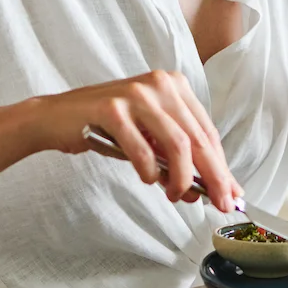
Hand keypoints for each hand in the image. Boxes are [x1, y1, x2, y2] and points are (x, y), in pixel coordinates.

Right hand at [28, 70, 239, 211]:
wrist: (56, 118)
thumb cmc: (105, 128)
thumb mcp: (148, 139)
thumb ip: (176, 159)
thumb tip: (207, 190)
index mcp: (174, 86)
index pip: (207, 131)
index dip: (222, 166)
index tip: (231, 193)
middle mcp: (160, 84)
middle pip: (198, 138)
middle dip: (213, 176)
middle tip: (220, 204)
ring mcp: (136, 93)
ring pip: (177, 143)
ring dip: (181, 177)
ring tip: (176, 195)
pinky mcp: (112, 107)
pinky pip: (141, 147)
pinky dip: (148, 169)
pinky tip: (147, 179)